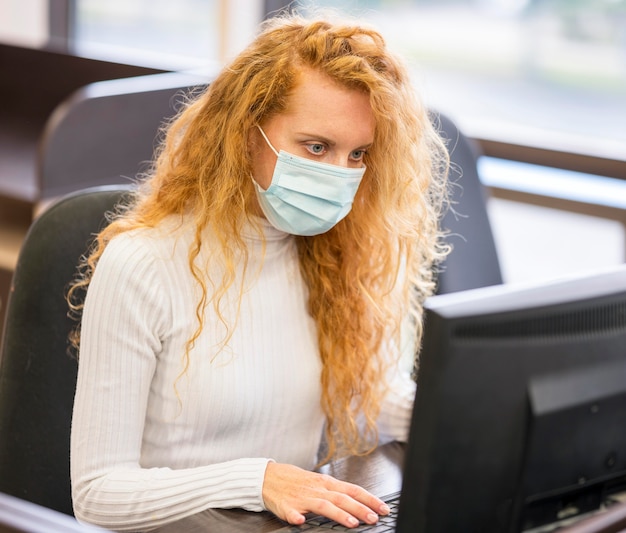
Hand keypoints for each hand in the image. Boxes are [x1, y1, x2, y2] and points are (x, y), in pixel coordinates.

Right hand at [261, 462, 389, 527]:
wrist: (268, 476)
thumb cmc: (296, 481)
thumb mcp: (319, 483)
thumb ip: (336, 492)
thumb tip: (359, 503)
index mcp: (326, 484)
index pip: (353, 490)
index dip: (369, 499)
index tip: (383, 508)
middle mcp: (317, 489)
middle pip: (342, 498)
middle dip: (360, 509)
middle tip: (374, 518)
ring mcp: (302, 497)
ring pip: (323, 505)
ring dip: (338, 514)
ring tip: (351, 523)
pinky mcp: (286, 506)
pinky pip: (291, 512)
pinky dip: (296, 516)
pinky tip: (300, 521)